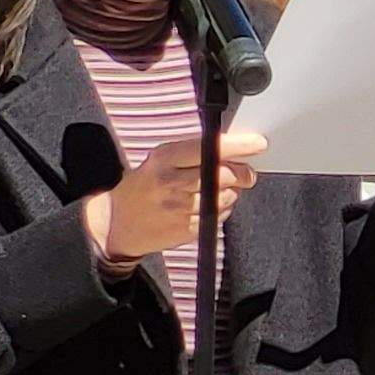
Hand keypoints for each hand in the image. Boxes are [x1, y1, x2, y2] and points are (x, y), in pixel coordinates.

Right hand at [85, 129, 266, 265]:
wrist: (116, 221)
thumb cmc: (145, 185)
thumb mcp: (160, 160)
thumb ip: (194, 153)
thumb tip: (235, 149)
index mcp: (165, 159)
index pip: (209, 149)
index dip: (238, 146)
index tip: (258, 144)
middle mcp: (173, 182)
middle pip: (225, 174)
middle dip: (242, 172)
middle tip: (245, 173)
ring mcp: (180, 208)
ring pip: (227, 196)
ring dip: (232, 192)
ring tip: (216, 190)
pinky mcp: (188, 230)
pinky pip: (221, 216)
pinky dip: (223, 210)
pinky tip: (208, 206)